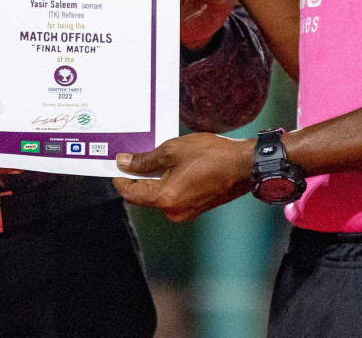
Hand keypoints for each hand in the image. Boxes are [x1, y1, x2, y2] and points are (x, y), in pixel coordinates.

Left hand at [112, 132, 254, 222]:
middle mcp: (173, 211)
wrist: (245, 165)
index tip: (116, 166)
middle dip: (139, 177)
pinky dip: (169, 182)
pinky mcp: (196, 208)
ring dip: (155, 178)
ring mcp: (186, 212)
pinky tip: (175, 165)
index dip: (121, 179)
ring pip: (160, 195)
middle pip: (145, 196)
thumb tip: (125, 163)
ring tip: (159, 156)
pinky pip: (174, 196)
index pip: (132, 193)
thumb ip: (145, 160)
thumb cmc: (212, 156)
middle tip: (136, 155)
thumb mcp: (173, 150)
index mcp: (165, 199)